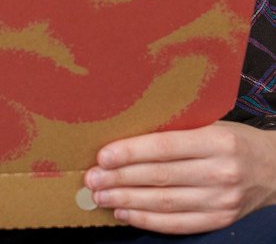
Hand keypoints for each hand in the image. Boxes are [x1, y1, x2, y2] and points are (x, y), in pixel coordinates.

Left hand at [84, 121, 275, 234]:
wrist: (274, 169)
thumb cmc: (234, 140)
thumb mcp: (212, 124)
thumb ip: (178, 129)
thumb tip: (128, 132)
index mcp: (217, 141)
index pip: (165, 148)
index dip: (131, 153)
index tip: (104, 156)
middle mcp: (220, 172)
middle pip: (160, 177)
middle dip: (120, 179)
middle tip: (92, 178)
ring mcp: (221, 201)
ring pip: (164, 203)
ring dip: (127, 201)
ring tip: (100, 195)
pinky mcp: (220, 221)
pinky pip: (177, 225)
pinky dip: (147, 220)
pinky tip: (124, 212)